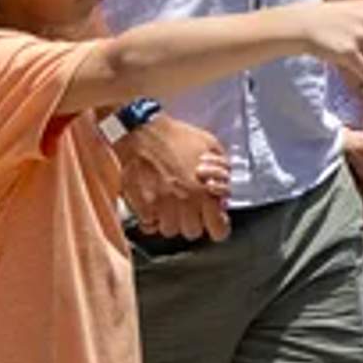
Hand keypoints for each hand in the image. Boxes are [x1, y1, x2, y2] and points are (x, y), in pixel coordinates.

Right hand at [117, 115, 231, 241]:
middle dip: (194, 222)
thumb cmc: (177, 137)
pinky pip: (148, 225)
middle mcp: (183, 202)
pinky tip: (154, 207)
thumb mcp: (211, 147)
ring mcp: (161, 206)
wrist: (144, 130)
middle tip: (191, 209)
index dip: (218, 226)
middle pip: (193, 232)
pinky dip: (151, 220)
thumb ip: (222, 172)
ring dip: (171, 222)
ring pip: (170, 231)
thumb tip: (222, 192)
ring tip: (171, 208)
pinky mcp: (141, 204)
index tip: (214, 220)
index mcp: (203, 191)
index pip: (218, 230)